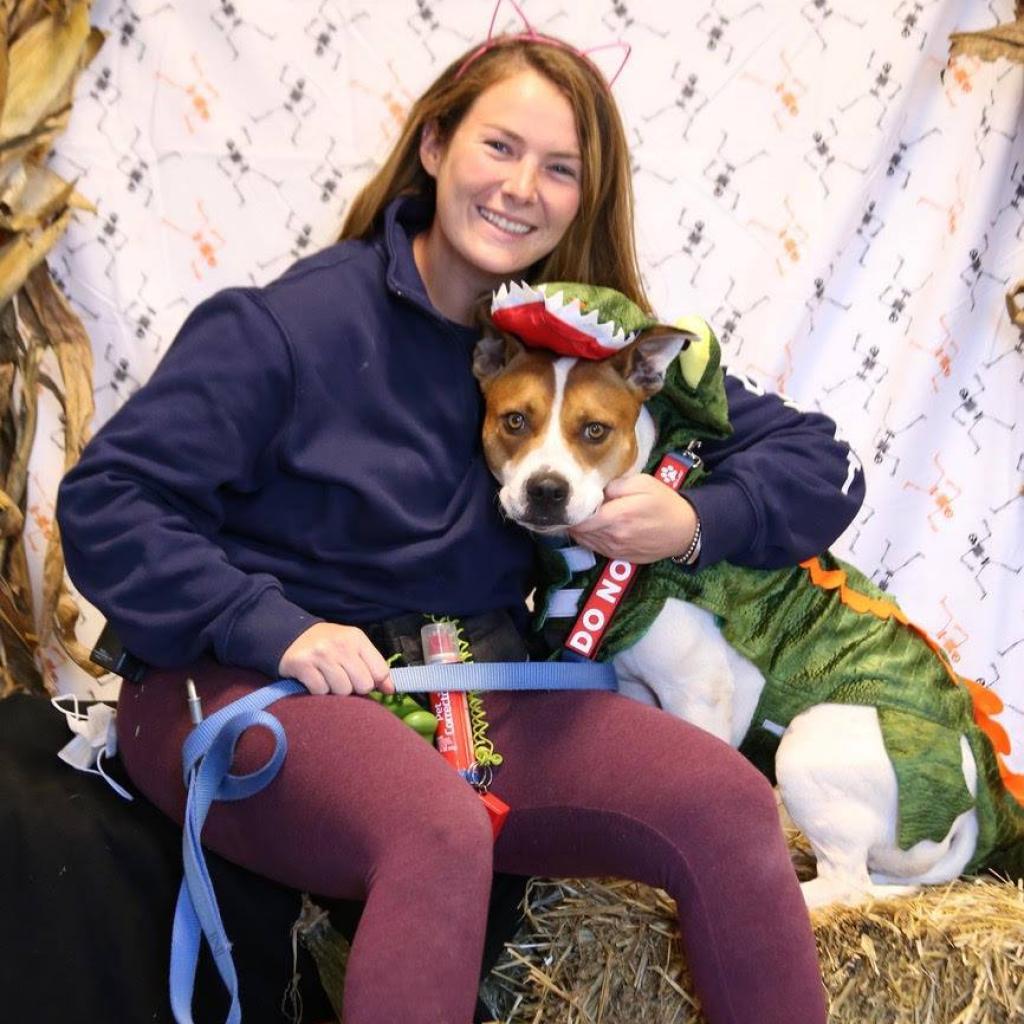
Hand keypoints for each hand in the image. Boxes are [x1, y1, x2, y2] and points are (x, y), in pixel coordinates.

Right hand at [278, 622, 393, 695]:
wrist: (290, 635)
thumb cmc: (328, 644)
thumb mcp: (353, 648)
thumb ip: (374, 666)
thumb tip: (391, 690)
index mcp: (357, 638)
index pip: (380, 671)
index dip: (374, 682)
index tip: (363, 679)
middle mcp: (341, 644)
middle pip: (363, 685)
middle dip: (355, 688)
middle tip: (343, 680)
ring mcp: (321, 655)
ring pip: (342, 691)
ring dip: (335, 690)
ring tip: (328, 678)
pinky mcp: (302, 666)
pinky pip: (321, 692)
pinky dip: (318, 691)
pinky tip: (315, 679)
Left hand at [568, 474, 697, 563]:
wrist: (684, 530)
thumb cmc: (664, 502)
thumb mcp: (643, 482)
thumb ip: (615, 485)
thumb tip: (595, 490)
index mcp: (618, 516)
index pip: (580, 519)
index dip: (570, 510)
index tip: (568, 499)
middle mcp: (613, 536)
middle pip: (579, 531)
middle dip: (573, 518)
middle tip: (572, 505)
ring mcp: (616, 550)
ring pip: (585, 541)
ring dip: (580, 529)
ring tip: (581, 514)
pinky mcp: (619, 557)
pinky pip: (595, 548)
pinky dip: (589, 538)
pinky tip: (593, 526)